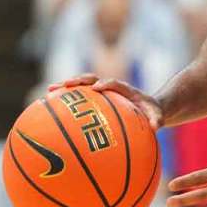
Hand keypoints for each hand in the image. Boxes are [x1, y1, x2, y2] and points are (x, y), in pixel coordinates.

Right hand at [46, 74, 162, 129]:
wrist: (147, 107)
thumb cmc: (151, 112)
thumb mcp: (157, 115)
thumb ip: (157, 119)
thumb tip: (157, 127)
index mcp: (125, 90)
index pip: (115, 84)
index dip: (106, 84)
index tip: (97, 87)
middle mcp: (110, 88)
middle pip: (92, 79)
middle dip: (79, 80)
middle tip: (64, 84)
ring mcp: (100, 92)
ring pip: (81, 87)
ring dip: (66, 87)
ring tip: (49, 91)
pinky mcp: (94, 99)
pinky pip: (78, 98)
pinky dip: (65, 101)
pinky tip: (49, 109)